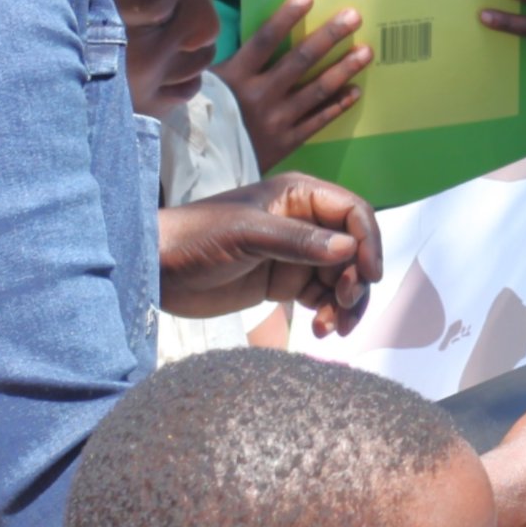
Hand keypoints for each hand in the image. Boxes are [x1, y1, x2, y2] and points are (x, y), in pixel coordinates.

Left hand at [158, 173, 382, 315]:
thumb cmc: (197, 238)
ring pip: (342, 277)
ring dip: (346, 303)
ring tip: (332, 328)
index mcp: (298, 196)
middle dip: (357, 279)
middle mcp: (304, 222)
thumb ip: (298, 241)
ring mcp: (295, 254)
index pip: (353, 213)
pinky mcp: (284, 282)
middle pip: (354, 249)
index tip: (369, 275)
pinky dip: (328, 314)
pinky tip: (319, 330)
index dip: (368, 241)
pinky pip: (322, 297)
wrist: (156, 271)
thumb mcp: (248, 235)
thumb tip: (348, 249)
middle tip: (344, 304)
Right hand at [216, 0, 370, 158]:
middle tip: (354, 17)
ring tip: (366, 51)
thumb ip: (230, 65)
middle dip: (329, 36)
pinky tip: (355, 91)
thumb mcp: (206, 86)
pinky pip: (318, 121)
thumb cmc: (201, 120)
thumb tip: (255, 40)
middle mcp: (259, 96)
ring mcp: (276, 120)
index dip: (286, 18)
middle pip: (300, 60)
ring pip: (316, 90)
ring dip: (344, 68)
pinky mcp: (286, 142)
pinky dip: (338, 105)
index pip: (265, 40)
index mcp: (235, 78)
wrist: (200, 168)